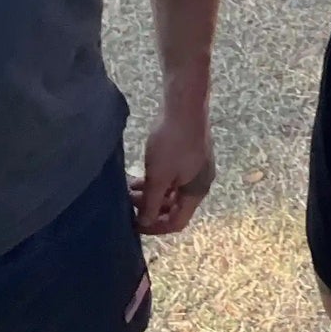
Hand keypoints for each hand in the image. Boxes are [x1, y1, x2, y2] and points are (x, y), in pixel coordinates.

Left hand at [130, 108, 215, 234]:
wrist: (185, 104)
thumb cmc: (172, 142)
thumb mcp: (158, 177)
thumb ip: (151, 203)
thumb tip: (145, 222)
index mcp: (197, 191)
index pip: (177, 222)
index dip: (155, 227)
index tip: (135, 223)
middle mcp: (201, 181)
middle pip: (175, 206)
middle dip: (150, 208)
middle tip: (129, 203)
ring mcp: (197, 166)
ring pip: (172, 190)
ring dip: (152, 193)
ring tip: (130, 188)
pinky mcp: (190, 152)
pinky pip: (173, 176)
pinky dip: (157, 180)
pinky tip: (141, 174)